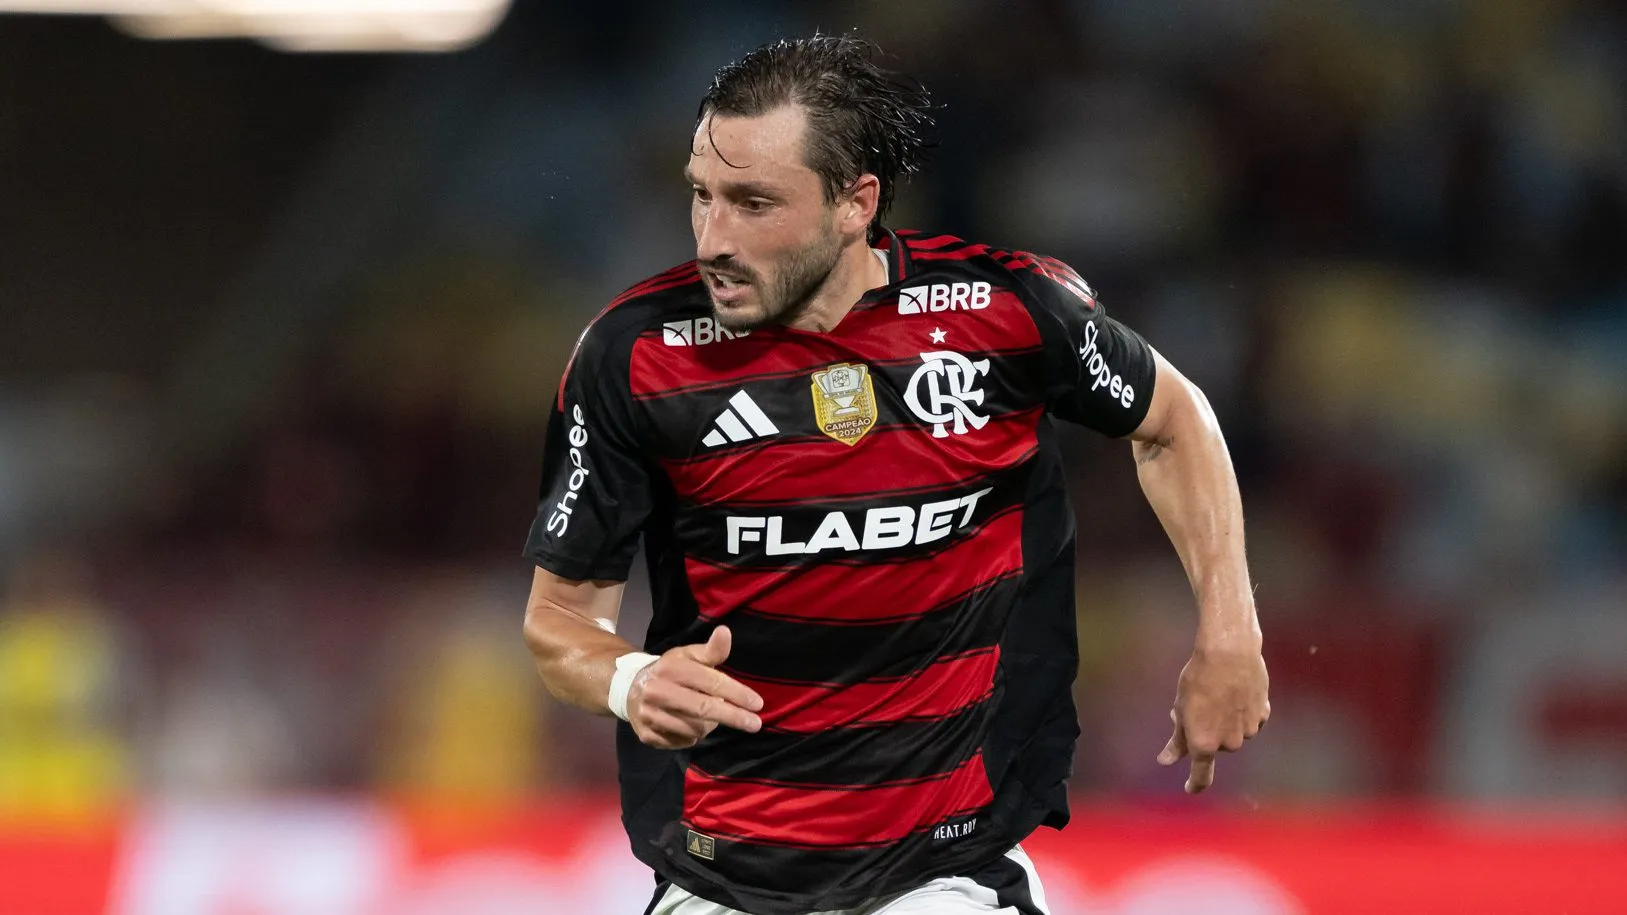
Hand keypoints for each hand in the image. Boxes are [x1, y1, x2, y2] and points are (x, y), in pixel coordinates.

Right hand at [626, 626, 763, 749]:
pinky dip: (692, 736)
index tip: (757, 704)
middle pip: (704, 709)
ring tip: (710, 718)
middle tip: (755, 724)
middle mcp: (657, 691)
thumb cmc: (670, 671)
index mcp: (670, 668)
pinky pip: (682, 741)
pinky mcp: (646, 735)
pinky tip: (690, 726)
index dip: (737, 693)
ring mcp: (650, 715)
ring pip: (695, 729)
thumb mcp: (689, 656)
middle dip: (733, 717)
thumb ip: (711, 650)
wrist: (630, 689)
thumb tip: (726, 632)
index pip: (710, 682)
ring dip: (710, 726)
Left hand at [1158, 637, 1269, 792]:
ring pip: (1233, 732)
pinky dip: (1241, 711)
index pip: (1202, 775)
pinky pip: (1249, 720)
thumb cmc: (1198, 679)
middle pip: (1214, 745)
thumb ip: (1177, 739)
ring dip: (1224, 720)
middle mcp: (1228, 743)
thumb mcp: (1181, 708)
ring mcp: (1248, 730)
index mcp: (1204, 743)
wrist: (1230, 653)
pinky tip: (1235, 691)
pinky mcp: (1263, 715)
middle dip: (1206, 730)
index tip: (1190, 788)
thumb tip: (1165, 760)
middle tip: (1196, 705)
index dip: (1195, 784)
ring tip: (1217, 692)